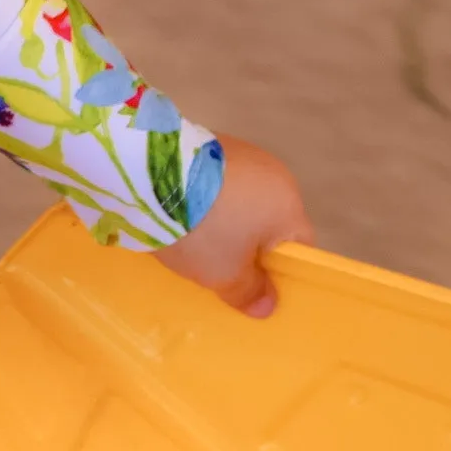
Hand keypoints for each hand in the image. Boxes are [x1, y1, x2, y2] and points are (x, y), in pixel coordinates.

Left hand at [155, 136, 311, 316]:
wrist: (151, 175)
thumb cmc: (202, 230)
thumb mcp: (224, 272)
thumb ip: (249, 291)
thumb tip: (268, 306)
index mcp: (289, 203)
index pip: (299, 245)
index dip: (279, 271)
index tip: (252, 286)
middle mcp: (274, 173)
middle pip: (268, 221)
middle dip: (246, 245)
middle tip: (216, 267)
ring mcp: (241, 153)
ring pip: (240, 201)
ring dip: (222, 220)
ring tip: (192, 239)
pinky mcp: (209, 144)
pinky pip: (215, 183)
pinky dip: (204, 200)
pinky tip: (180, 213)